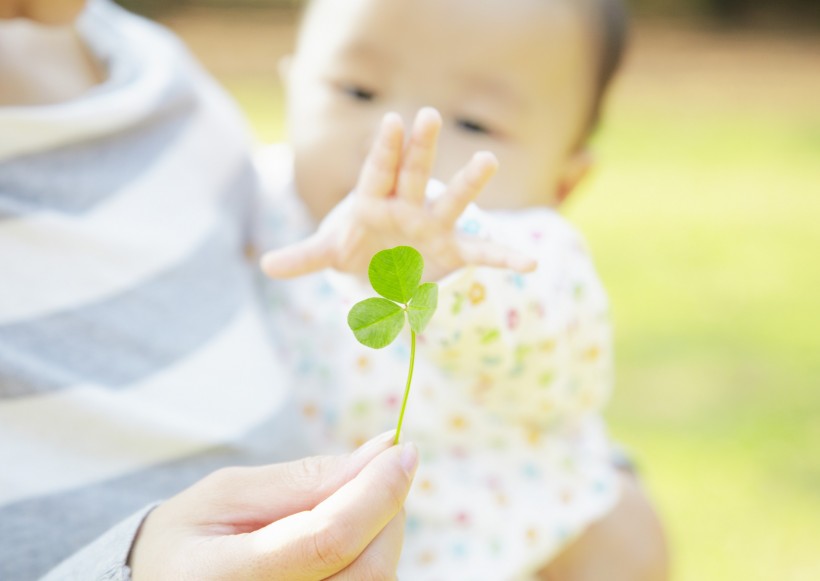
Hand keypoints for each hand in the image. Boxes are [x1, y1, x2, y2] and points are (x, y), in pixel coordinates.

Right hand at [128, 432, 417, 579]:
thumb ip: (306, 478)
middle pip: (367, 571)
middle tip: (381, 471)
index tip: (403, 450)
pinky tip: (348, 538)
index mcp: (222, 580)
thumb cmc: (190, 539)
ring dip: (383, 534)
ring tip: (351, 505)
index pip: (328, 540)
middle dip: (387, 510)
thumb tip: (384, 451)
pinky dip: (372, 556)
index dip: (376, 492)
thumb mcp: (229, 494)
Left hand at [261, 108, 536, 280]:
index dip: (383, 150)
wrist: (384, 261)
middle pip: (414, 172)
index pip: (377, 172)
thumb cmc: (356, 245)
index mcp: (374, 200)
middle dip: (420, 147)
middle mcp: (407, 205)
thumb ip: (304, 257)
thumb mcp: (330, 251)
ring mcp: (433, 224)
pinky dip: (505, 256)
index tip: (391, 121)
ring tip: (487, 160)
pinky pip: (482, 252)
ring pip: (452, 200)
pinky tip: (530, 262)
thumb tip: (264, 265)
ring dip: (468, 183)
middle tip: (427, 115)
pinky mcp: (452, 248)